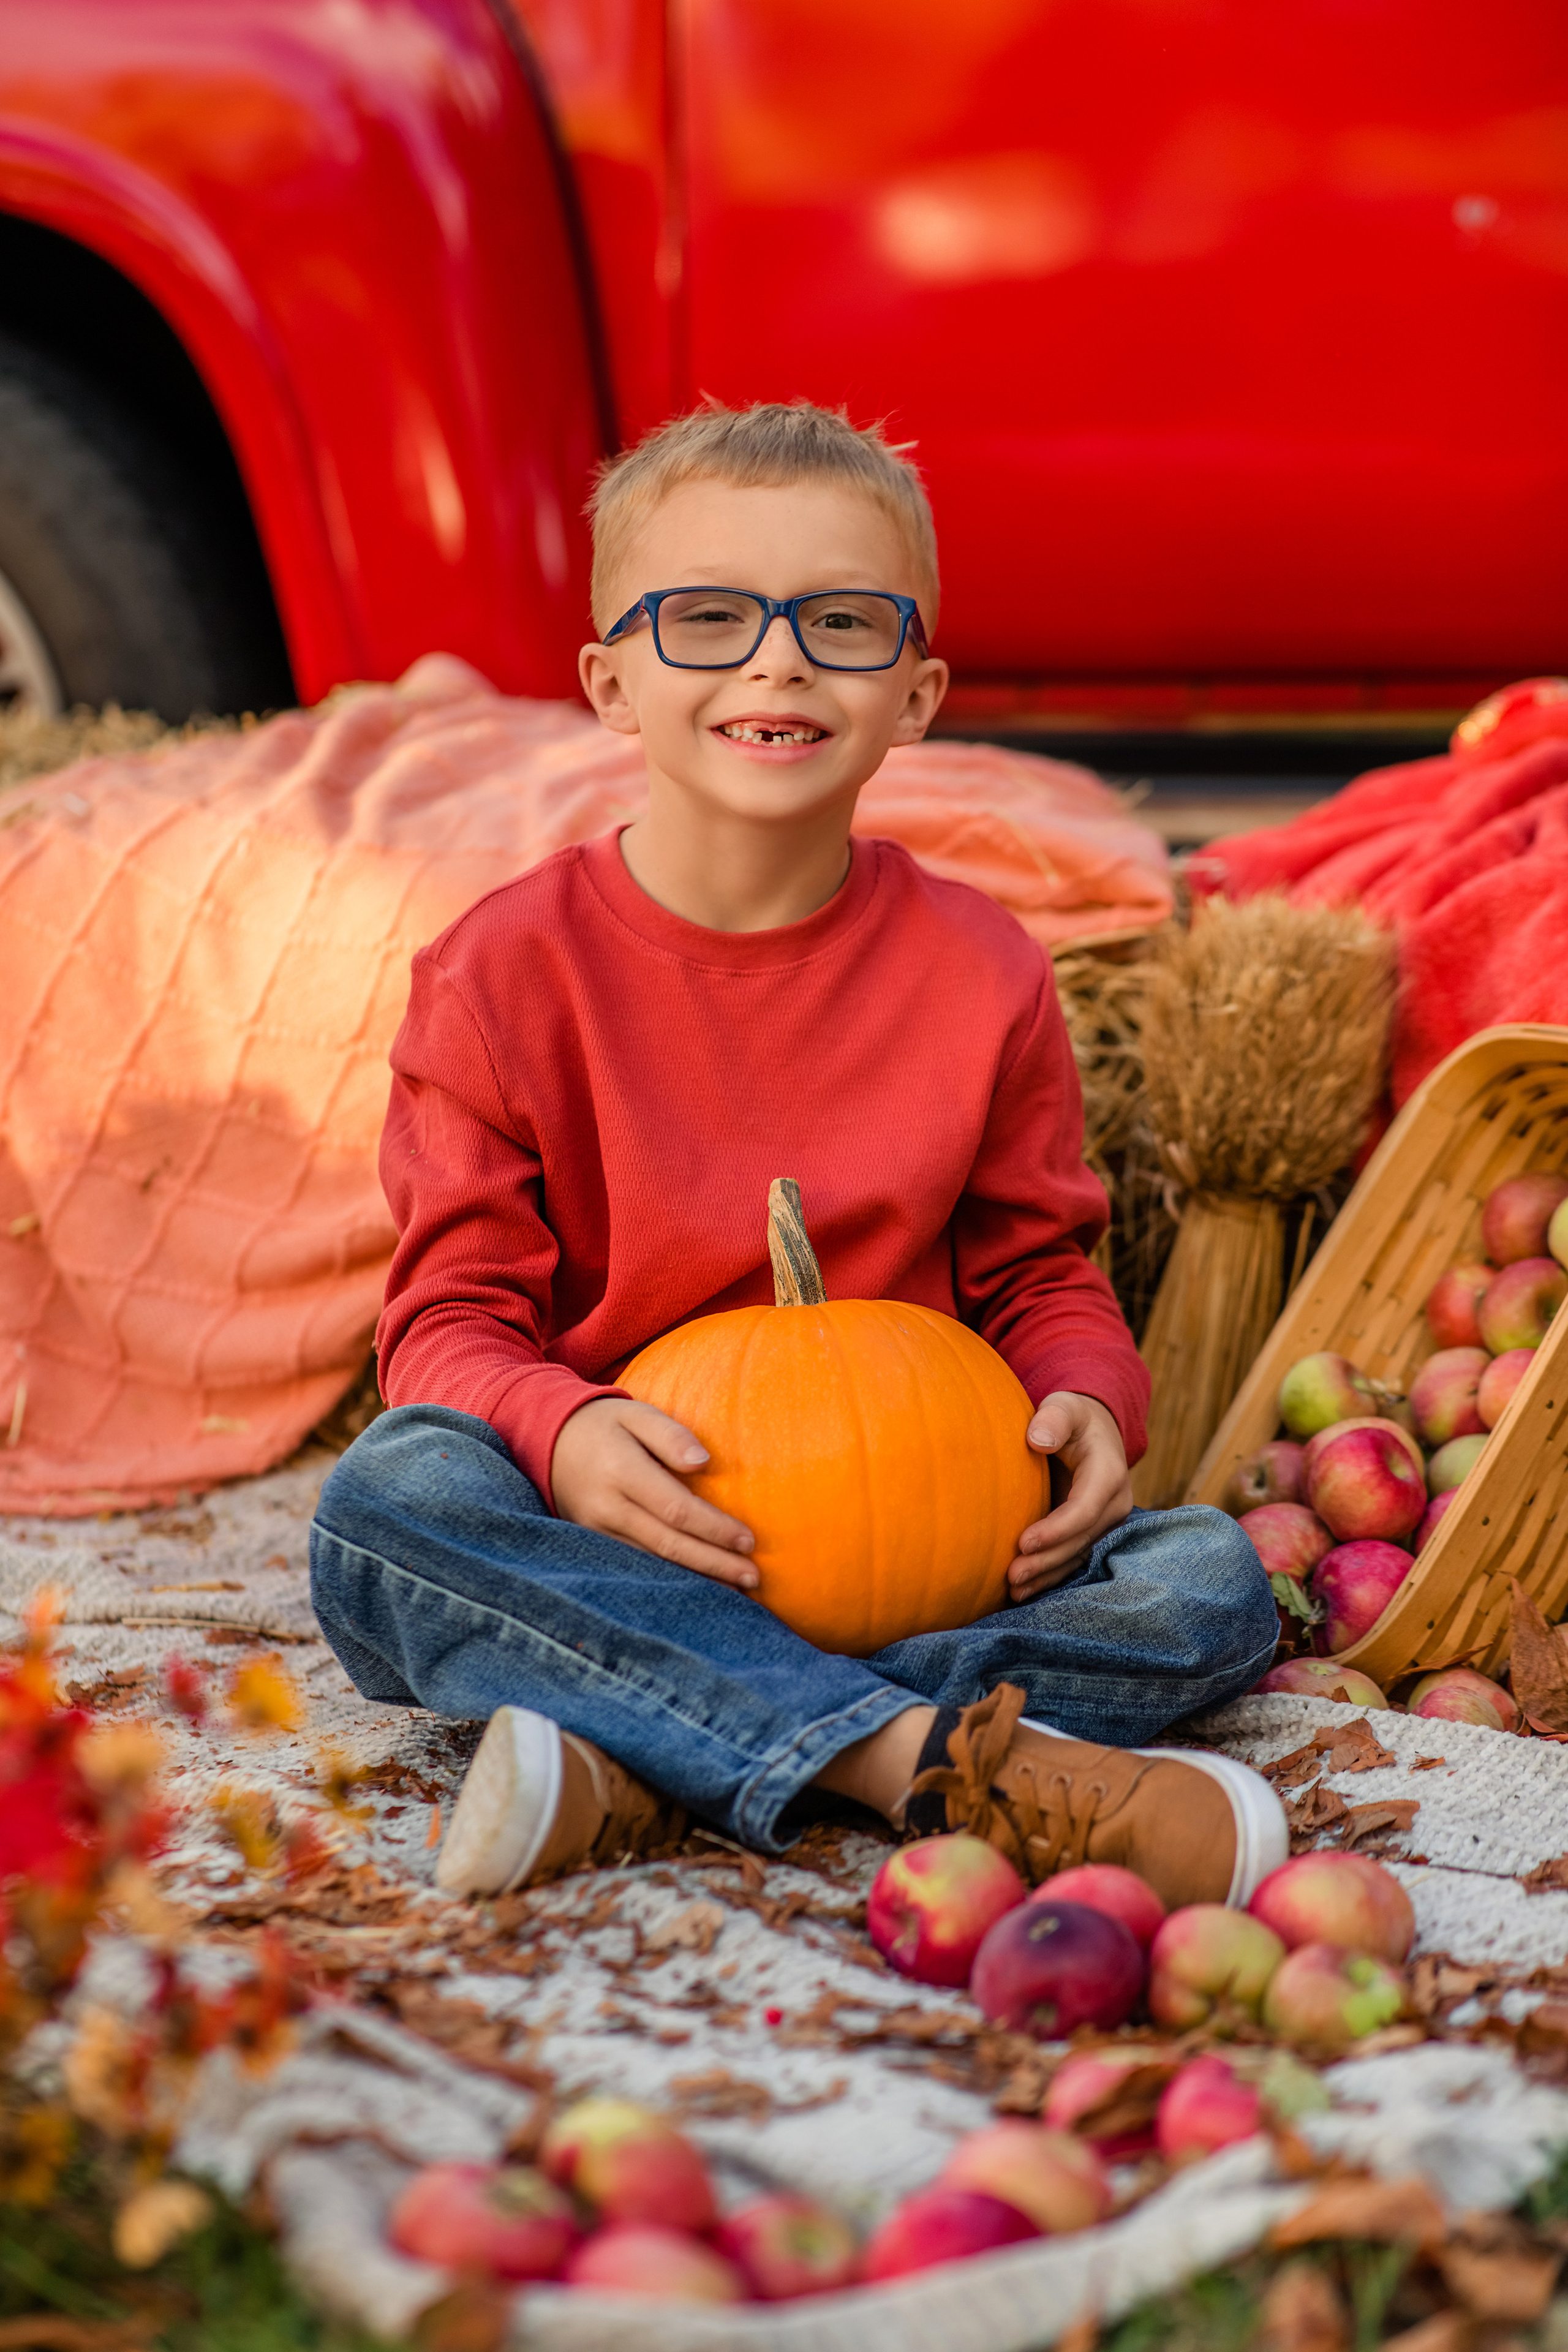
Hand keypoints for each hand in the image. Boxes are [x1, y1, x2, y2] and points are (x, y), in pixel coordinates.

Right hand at [550, 1397, 757, 1588]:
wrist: (547, 1442)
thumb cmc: (605, 1425)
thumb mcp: (637, 1414)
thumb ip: (671, 1435)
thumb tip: (704, 1463)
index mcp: (621, 1470)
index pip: (676, 1509)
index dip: (714, 1528)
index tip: (749, 1541)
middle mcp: (606, 1507)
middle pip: (668, 1544)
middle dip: (714, 1564)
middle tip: (753, 1577)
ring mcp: (595, 1531)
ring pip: (652, 1564)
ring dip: (696, 1580)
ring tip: (736, 1590)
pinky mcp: (591, 1543)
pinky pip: (635, 1566)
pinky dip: (669, 1579)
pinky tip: (697, 1587)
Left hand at [1007, 1391, 1131, 1602]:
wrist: (1091, 1431)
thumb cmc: (1071, 1417)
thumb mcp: (1064, 1407)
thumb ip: (1053, 1419)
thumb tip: (1037, 1440)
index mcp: (1109, 1473)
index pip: (1084, 1509)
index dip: (1056, 1530)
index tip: (1023, 1542)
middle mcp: (1114, 1504)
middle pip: (1081, 1540)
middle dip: (1047, 1561)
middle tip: (1011, 1575)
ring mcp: (1105, 1522)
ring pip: (1077, 1556)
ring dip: (1047, 1576)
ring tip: (1013, 1591)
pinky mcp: (1092, 1532)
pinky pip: (1073, 1558)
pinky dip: (1050, 1575)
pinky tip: (1024, 1590)